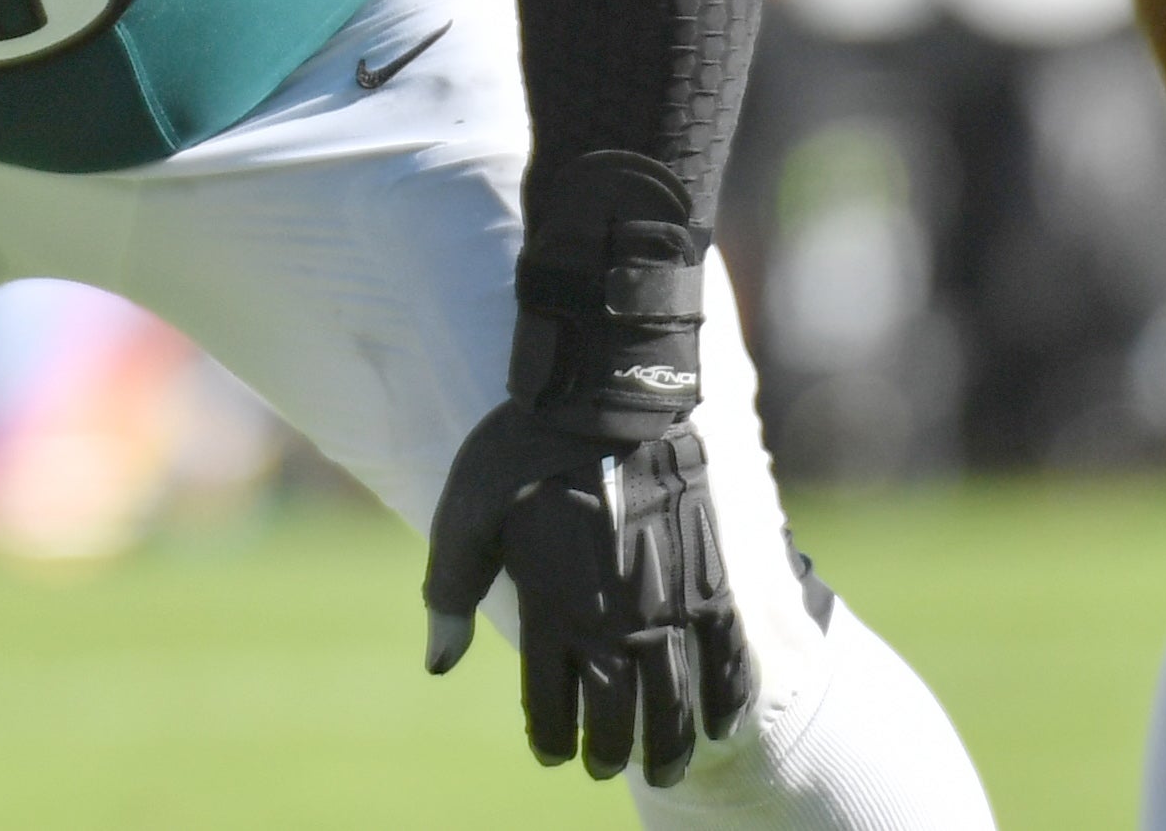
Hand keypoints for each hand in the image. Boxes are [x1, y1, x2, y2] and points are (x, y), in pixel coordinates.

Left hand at [423, 402, 751, 785]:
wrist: (608, 398)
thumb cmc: (523, 452)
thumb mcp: (464, 516)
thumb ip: (451, 591)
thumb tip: (437, 663)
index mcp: (551, 607)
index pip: (550, 703)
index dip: (549, 737)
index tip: (550, 752)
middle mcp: (614, 619)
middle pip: (616, 714)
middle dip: (607, 750)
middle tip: (601, 766)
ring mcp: (669, 604)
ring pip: (676, 701)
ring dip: (671, 744)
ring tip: (665, 768)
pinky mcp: (711, 581)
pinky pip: (729, 658)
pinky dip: (727, 698)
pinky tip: (721, 724)